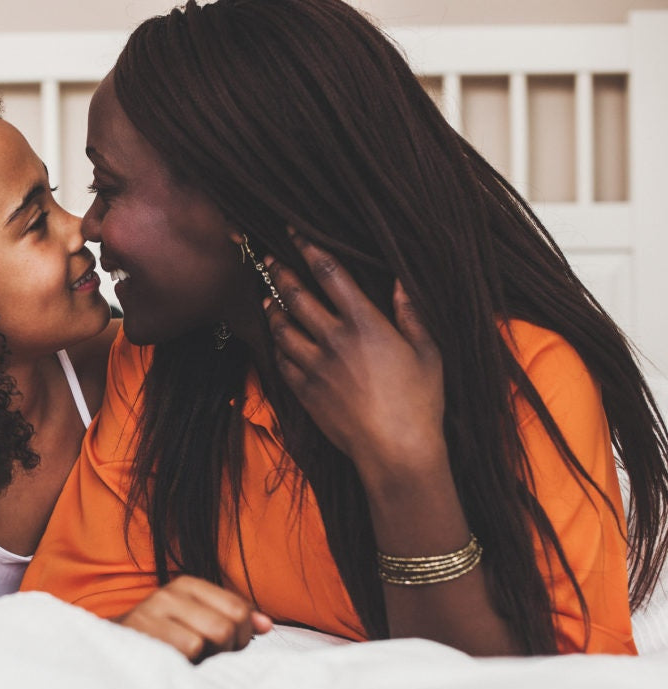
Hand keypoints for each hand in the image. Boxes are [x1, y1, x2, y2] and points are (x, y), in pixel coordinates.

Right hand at [117, 575, 272, 662]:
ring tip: (187, 660)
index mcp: (186, 586)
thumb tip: (266, 625)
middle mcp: (169, 593)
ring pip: (212, 638)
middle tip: (206, 657)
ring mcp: (153, 611)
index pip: (238, 608)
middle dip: (226, 649)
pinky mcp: (142, 631)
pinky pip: (190, 650)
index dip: (242, 634)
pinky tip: (174, 664)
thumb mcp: (197, 624)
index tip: (228, 647)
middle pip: (228, 626)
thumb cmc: (162, 642)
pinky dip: (189, 664)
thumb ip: (232, 620)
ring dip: (206, 658)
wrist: (111, 654)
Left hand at [264, 231, 444, 481]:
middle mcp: (333, 339)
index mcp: (365, 323)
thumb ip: (411, 314)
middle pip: (295, 295)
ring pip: (281, 328)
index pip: (329, 273)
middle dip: (279, 272)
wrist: (395, 450)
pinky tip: (278, 341)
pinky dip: (277, 347)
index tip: (293, 231)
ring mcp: (314, 367)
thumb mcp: (428, 353)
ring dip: (273, 309)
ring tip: (268, 298)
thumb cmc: (420, 402)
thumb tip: (401, 282)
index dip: (308, 247)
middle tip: (269, 258)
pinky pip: (281, 362)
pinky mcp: (304, 392)